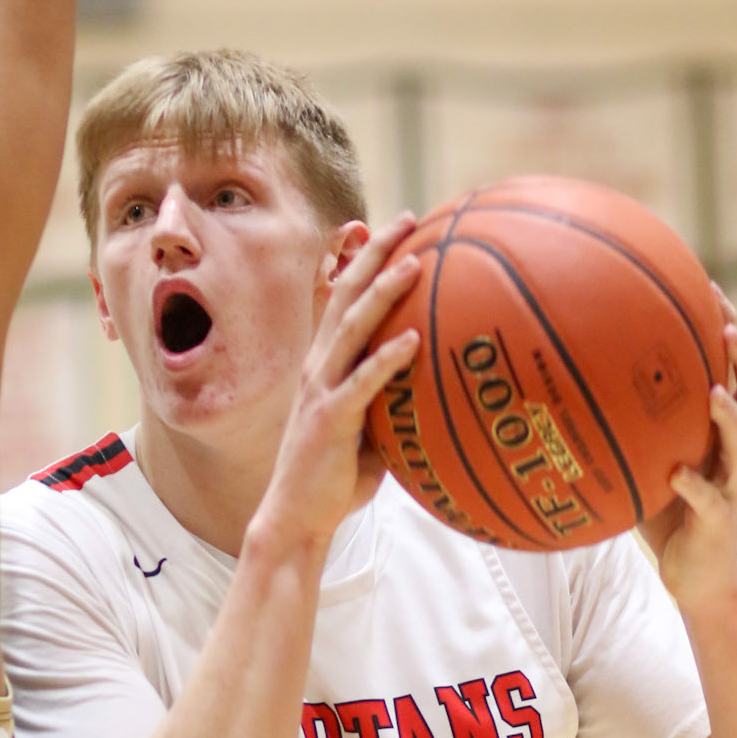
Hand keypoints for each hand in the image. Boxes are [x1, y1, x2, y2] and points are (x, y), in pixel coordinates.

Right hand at [255, 213, 421, 553]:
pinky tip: (413, 339)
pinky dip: (387, 359)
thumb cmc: (336, 481)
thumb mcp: (370, 432)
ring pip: (351, 327)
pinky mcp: (330, 419)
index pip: (343, 299)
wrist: (297, 519)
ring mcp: (321, 390)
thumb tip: (439, 392)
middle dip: (374, 253)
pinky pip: (362, 382)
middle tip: (407, 218)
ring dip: (383, 291)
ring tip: (415, 261)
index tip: (397, 229)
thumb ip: (394, 405)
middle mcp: (318, 367)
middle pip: (345, 294)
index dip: (365, 260)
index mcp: (325, 364)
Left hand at [639, 286, 736, 617]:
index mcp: (717, 433)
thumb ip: (625, 429)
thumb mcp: (645, 463)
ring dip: (730, 413)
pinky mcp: (719, 519)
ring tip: (714, 389)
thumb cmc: (667, 518)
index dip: (726, 329)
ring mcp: (730, 484)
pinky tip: (674, 473)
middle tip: (728, 324)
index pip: (731, 370)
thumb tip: (568, 388)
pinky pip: (707, 497)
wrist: (698, 581)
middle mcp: (732, 452)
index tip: (709, 288)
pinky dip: (693, 485)